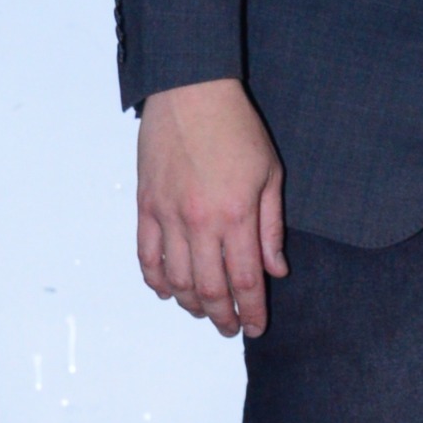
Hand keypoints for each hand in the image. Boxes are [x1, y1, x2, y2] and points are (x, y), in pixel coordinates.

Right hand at [138, 79, 286, 335]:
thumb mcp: (271, 175)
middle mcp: (200, 223)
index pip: (246, 280)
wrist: (190, 94)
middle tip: (230, 328)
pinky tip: (167, 291)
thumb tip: (276, 269)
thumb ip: (271, 227)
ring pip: (175, 279)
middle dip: (222, 316)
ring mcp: (168, 216)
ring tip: (204, 311)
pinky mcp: (146, 206)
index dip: (251, 311)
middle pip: (208, 289)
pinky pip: (147, 256)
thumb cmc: (237, 129)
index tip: (255, 327)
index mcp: (237, 216)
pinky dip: (155, 280)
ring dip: (189, 304)